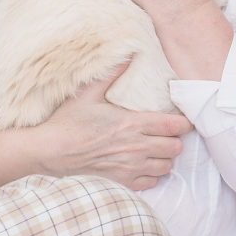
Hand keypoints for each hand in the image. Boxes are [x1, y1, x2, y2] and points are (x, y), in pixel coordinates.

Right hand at [36, 61, 192, 190]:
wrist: (50, 152)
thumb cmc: (69, 122)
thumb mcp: (89, 93)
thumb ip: (112, 73)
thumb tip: (129, 53)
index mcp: (132, 123)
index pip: (173, 126)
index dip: (184, 123)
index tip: (183, 120)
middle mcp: (136, 147)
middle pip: (175, 147)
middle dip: (175, 140)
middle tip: (167, 133)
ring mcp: (130, 167)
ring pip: (166, 166)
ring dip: (165, 157)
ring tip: (156, 149)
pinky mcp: (122, 182)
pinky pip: (151, 182)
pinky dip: (152, 174)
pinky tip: (143, 164)